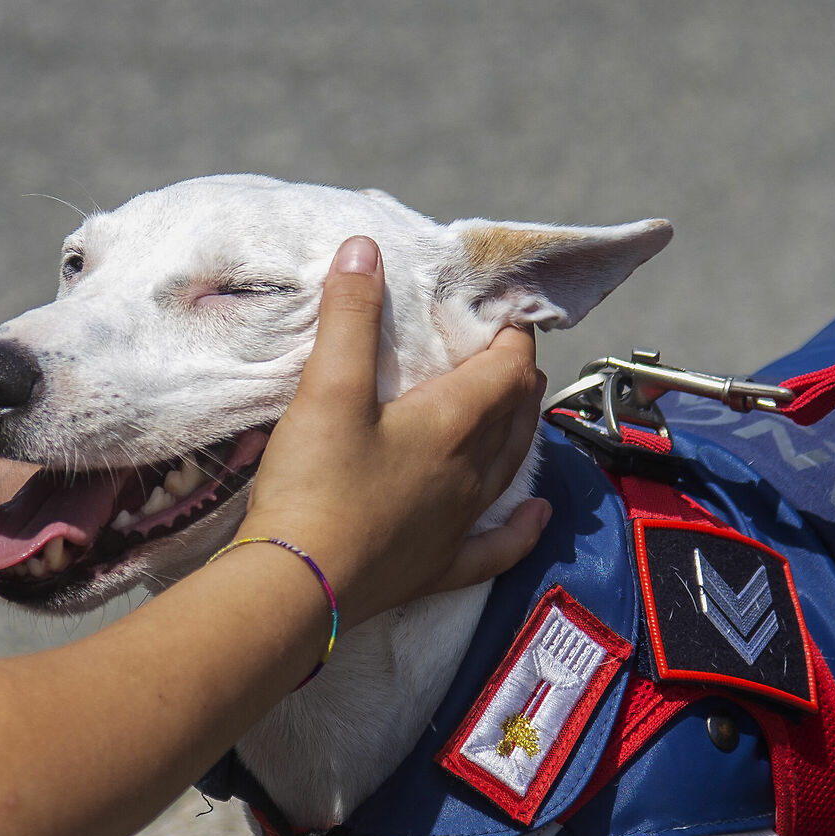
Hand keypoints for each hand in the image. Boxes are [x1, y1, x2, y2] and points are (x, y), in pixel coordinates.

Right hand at [240, 235, 548, 624]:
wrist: (298, 586)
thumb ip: (350, 316)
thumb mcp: (328, 388)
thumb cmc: (314, 485)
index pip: (507, 369)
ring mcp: (457, 524)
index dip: (511, 337)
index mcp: (452, 424)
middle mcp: (469, 472)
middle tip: (505, 353)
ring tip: (521, 410)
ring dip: (519, 434)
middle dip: (515, 378)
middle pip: (514, 415)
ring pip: (508, 469)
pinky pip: (496, 546)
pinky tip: (536, 516)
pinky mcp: (437, 568)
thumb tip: (366, 249)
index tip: (501, 314)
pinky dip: (521, 528)